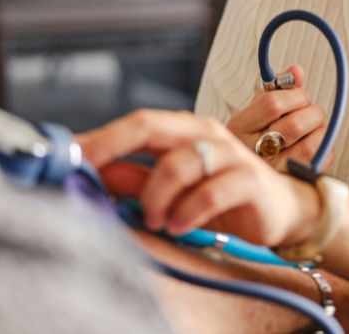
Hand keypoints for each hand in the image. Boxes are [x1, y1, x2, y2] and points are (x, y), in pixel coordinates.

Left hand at [79, 110, 320, 246]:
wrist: (282, 210)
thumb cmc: (222, 195)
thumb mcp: (171, 189)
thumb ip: (133, 179)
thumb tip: (89, 173)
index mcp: (184, 130)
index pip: (137, 123)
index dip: (101, 137)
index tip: (67, 153)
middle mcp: (205, 133)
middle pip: (152, 126)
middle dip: (113, 146)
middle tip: (88, 171)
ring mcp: (230, 153)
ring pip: (179, 163)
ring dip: (156, 196)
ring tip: (154, 219)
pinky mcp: (249, 180)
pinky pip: (209, 193)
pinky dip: (187, 212)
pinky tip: (178, 225)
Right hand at [227, 65, 332, 169]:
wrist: (247, 176)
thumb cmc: (256, 136)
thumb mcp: (258, 110)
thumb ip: (277, 89)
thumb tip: (296, 71)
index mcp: (238, 128)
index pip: (272, 104)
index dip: (295, 95)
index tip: (301, 96)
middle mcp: (251, 152)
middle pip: (294, 125)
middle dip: (312, 112)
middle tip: (312, 112)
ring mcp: (271, 172)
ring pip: (309, 146)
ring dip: (320, 131)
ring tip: (315, 127)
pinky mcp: (290, 183)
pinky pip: (318, 162)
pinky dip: (324, 148)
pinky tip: (315, 144)